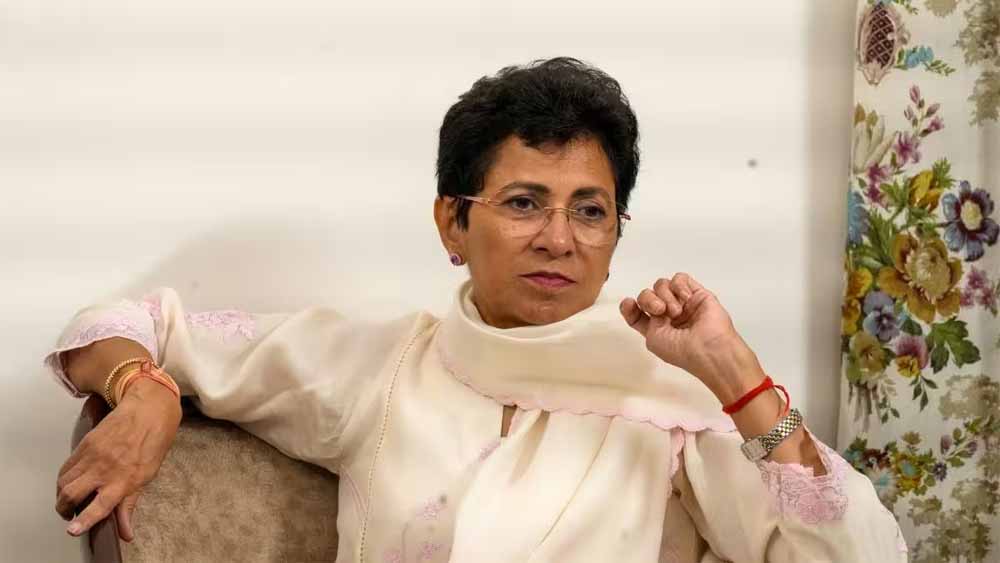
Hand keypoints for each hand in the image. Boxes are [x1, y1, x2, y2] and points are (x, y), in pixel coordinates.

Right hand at [55, 378, 181, 540]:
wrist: (148, 410)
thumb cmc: (153, 443)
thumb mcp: (147, 476)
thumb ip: (130, 504)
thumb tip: (125, 533)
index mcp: (125, 479)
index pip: (101, 505)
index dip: (85, 520)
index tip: (72, 529)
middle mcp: (106, 469)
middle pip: (71, 493)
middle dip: (63, 509)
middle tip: (68, 515)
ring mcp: (93, 455)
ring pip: (64, 481)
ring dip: (61, 495)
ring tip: (68, 500)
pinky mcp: (85, 444)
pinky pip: (67, 466)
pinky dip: (64, 478)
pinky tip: (71, 482)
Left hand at [619, 272, 763, 403]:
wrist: (709, 349)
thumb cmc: (683, 351)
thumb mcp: (653, 339)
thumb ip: (642, 320)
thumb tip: (648, 305)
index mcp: (657, 328)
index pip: (637, 312)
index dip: (629, 307)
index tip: (629, 303)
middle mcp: (668, 315)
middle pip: (647, 295)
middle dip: (648, 299)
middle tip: (660, 310)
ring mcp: (683, 304)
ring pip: (661, 285)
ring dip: (664, 295)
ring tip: (676, 311)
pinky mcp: (697, 294)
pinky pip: (680, 279)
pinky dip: (679, 286)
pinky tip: (686, 299)